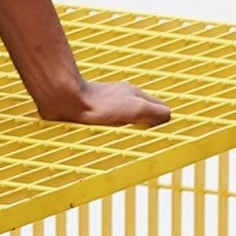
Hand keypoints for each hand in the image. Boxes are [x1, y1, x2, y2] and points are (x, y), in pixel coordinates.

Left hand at [36, 75, 169, 126]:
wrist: (67, 101)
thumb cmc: (99, 105)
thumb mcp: (136, 109)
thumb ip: (155, 112)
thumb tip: (168, 118)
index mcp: (134, 94)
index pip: (158, 107)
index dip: (164, 119)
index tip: (167, 134)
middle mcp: (121, 95)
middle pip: (143, 110)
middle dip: (149, 123)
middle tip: (153, 139)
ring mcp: (107, 102)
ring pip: (127, 116)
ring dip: (132, 126)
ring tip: (136, 141)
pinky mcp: (93, 111)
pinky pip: (111, 122)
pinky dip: (116, 129)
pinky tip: (114, 137)